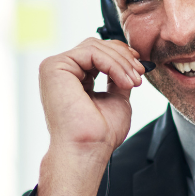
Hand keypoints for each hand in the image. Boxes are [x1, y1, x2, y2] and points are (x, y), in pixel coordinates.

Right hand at [37, 38, 146, 195]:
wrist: (88, 150)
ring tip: (133, 82)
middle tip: (139, 74)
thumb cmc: (98, 134)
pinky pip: (91, 52)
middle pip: (96, 45)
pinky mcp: (54, 67)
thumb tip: (130, 63)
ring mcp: (55, 68)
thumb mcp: (115, 98)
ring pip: (95, 46)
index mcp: (72, 78)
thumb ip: (117, 78)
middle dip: (123, 57)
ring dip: (121, 62)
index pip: (97, 53)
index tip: (139, 68)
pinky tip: (123, 81)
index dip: (121, 55)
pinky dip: (113, 64)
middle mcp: (61, 71)